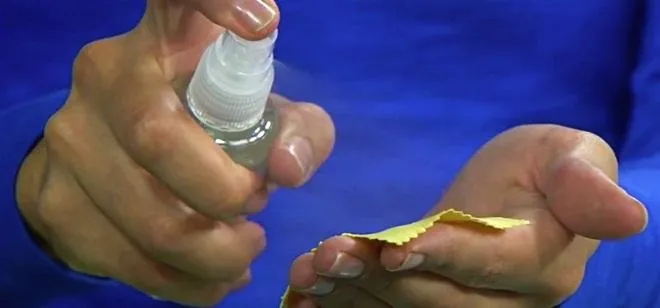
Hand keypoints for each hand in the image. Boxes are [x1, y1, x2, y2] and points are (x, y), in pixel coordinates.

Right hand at [15, 0, 334, 305]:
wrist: (112, 162)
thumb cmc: (206, 126)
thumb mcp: (262, 116)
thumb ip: (298, 130)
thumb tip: (288, 168)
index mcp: (163, 39)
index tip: (264, 23)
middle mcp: (105, 77)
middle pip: (159, 139)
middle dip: (225, 194)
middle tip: (256, 206)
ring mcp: (69, 140)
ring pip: (151, 219)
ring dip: (217, 252)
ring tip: (243, 248)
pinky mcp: (54, 201)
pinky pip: (131, 262)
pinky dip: (191, 284)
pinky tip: (216, 276)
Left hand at [286, 125, 646, 307]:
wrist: (514, 199)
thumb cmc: (542, 168)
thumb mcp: (568, 156)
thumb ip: (584, 184)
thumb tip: (628, 214)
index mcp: (539, 262)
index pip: (490, 266)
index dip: (443, 258)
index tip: (395, 245)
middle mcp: (504, 303)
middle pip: (438, 301)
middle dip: (379, 281)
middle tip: (325, 257)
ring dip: (353, 297)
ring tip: (307, 274)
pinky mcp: (432, 306)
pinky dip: (348, 306)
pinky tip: (307, 298)